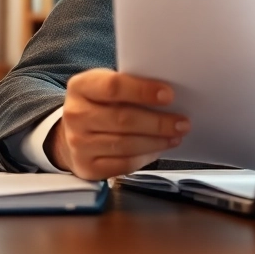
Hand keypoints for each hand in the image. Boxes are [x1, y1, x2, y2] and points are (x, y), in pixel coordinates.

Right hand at [48, 69, 188, 179]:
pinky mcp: (87, 167)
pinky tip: (158, 149)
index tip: (169, 95)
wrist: (72, 134)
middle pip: (123, 119)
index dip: (142, 91)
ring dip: (156, 141)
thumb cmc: (99, 105)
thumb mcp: (105, 86)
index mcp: (81, 87)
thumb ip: (129, 86)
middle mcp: (76, 115)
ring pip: (126, 144)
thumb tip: (167, 95)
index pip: (113, 87)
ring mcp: (78, 144)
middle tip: (182, 122)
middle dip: (158, 122)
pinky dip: (145, 157)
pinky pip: (123, 164)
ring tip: (175, 136)